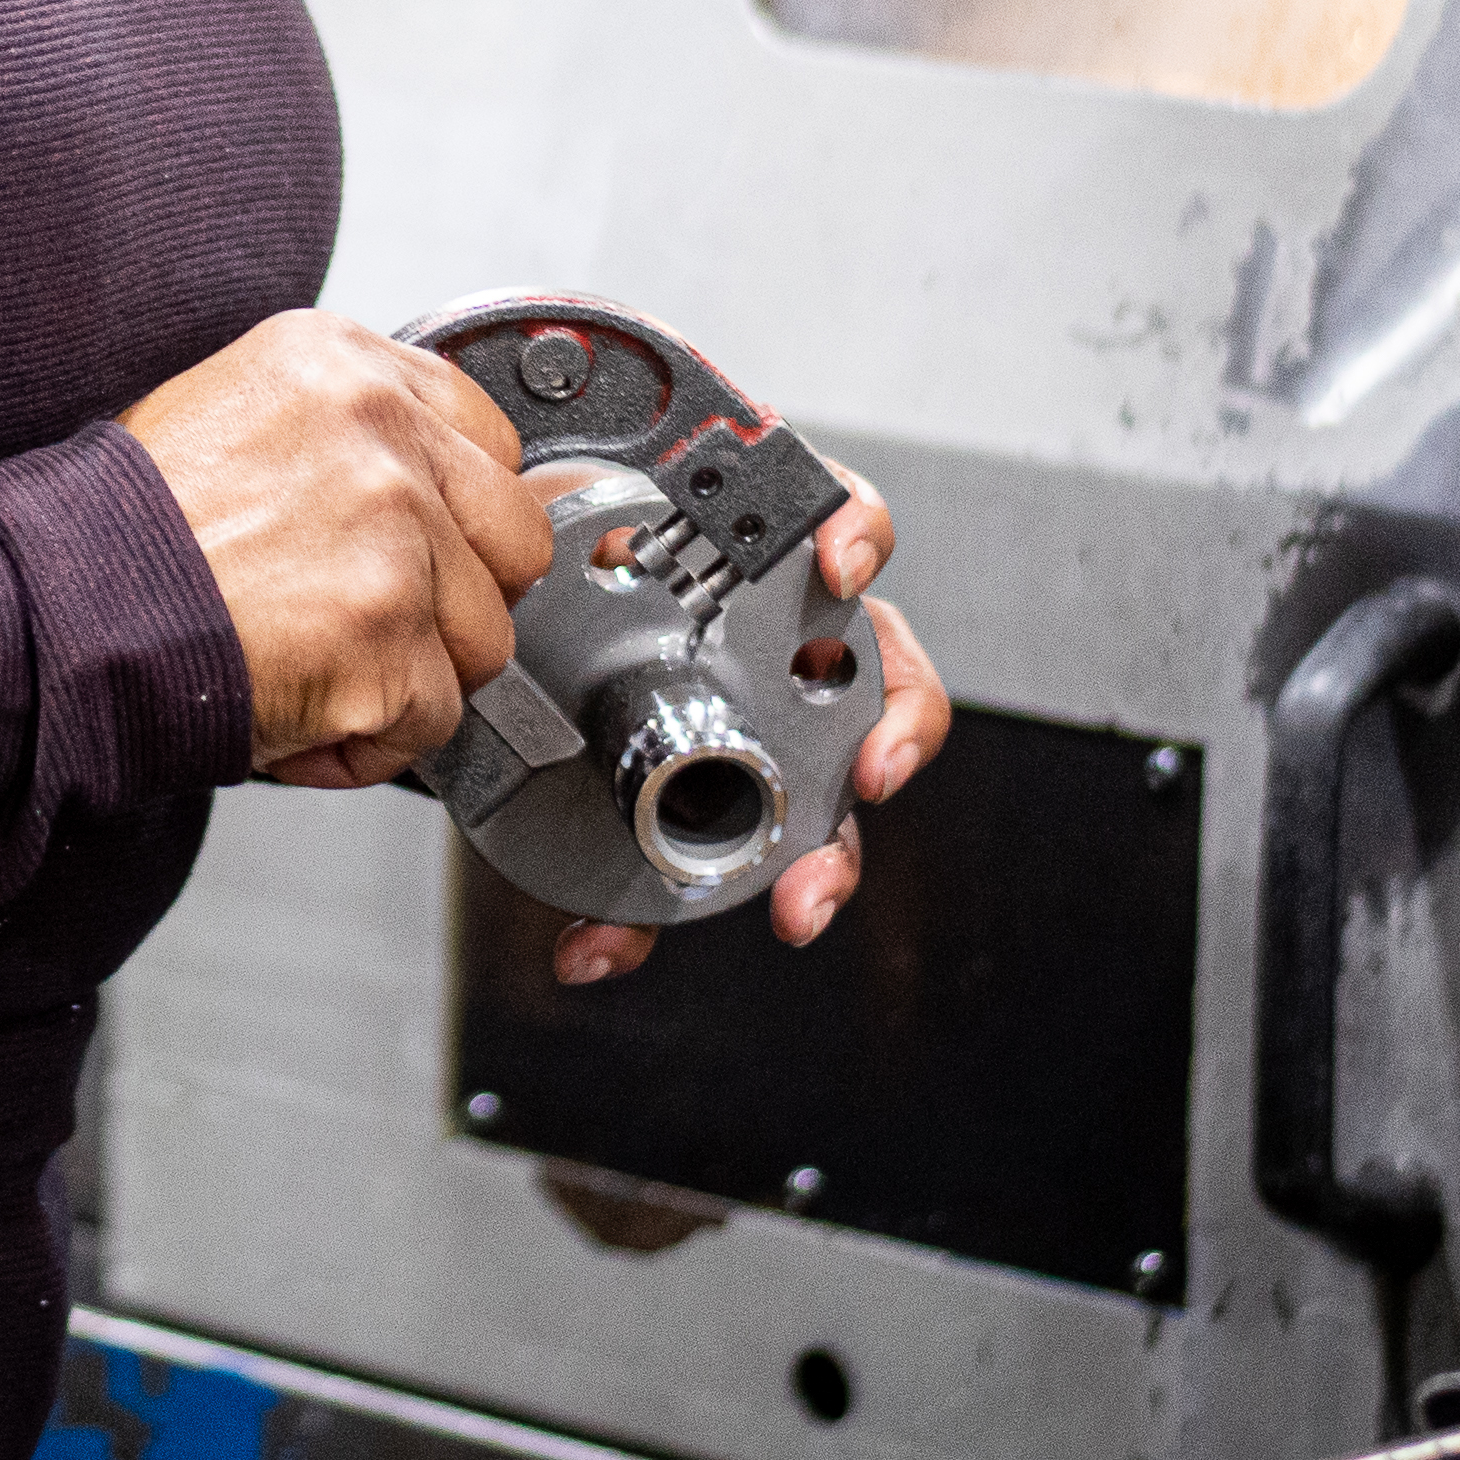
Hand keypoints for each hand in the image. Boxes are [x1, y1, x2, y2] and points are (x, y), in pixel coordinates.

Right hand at [120, 313, 554, 783]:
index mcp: (345, 364)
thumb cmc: (127, 529)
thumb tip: (450, 487)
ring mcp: (394, 539)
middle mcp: (382, 436)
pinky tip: (298, 708)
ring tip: (313, 662)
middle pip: (512, 539)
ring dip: (408, 673)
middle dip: (456, 595)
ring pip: (481, 639)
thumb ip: (351, 435)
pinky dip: (367, 738)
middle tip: (370, 618)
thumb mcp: (238, 413)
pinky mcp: (386, 640)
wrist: (58, 611)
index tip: (419, 546)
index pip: (489, 438)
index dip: (456, 512)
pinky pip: (431, 719)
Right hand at [551, 473, 948, 988]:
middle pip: (895, 711)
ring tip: (838, 589)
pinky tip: (830, 535)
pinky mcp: (791, 509)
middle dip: (888, 746)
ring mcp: (809, 595)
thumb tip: (588, 956)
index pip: (833, 829)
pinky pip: (841, 503)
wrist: (564, 564)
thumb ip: (619, 881)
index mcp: (796, 752)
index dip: (832, 864)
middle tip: (863, 783)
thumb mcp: (611, 786)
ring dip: (866, 599)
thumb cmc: (602, 684)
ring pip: (876, 601)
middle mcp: (819, 674)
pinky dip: (849, 515)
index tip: (800, 901)